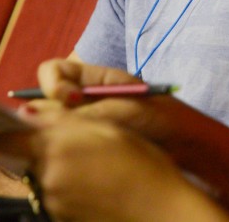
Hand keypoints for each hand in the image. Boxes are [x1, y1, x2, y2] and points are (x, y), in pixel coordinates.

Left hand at [0, 108, 228, 221]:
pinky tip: (95, 184)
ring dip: (54, 165)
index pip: (4, 135)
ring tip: (94, 165)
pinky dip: (67, 185)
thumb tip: (25, 116)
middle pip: (25, 153)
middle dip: (37, 144)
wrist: (164, 213)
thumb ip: (62, 121)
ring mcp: (53, 202)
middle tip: (71, 140)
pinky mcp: (60, 219)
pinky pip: (53, 194)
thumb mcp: (106, 128)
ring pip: (40, 173)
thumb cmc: (143, 163)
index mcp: (56, 146)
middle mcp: (46, 177)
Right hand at [32, 58, 214, 163]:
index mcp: (93, 78)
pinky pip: (62, 146)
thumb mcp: (125, 106)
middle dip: (50, 115)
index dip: (52, 84)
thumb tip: (42, 113)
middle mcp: (82, 99)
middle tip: (72, 129)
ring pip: (50, 126)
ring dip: (58, 134)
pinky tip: (84, 156)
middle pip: (45, 101)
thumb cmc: (163, 117)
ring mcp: (83, 123)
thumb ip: (85, 109)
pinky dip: (66, 150)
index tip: (70, 99)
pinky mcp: (86, 146)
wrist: (187, 145)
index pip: (52, 71)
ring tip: (85, 143)